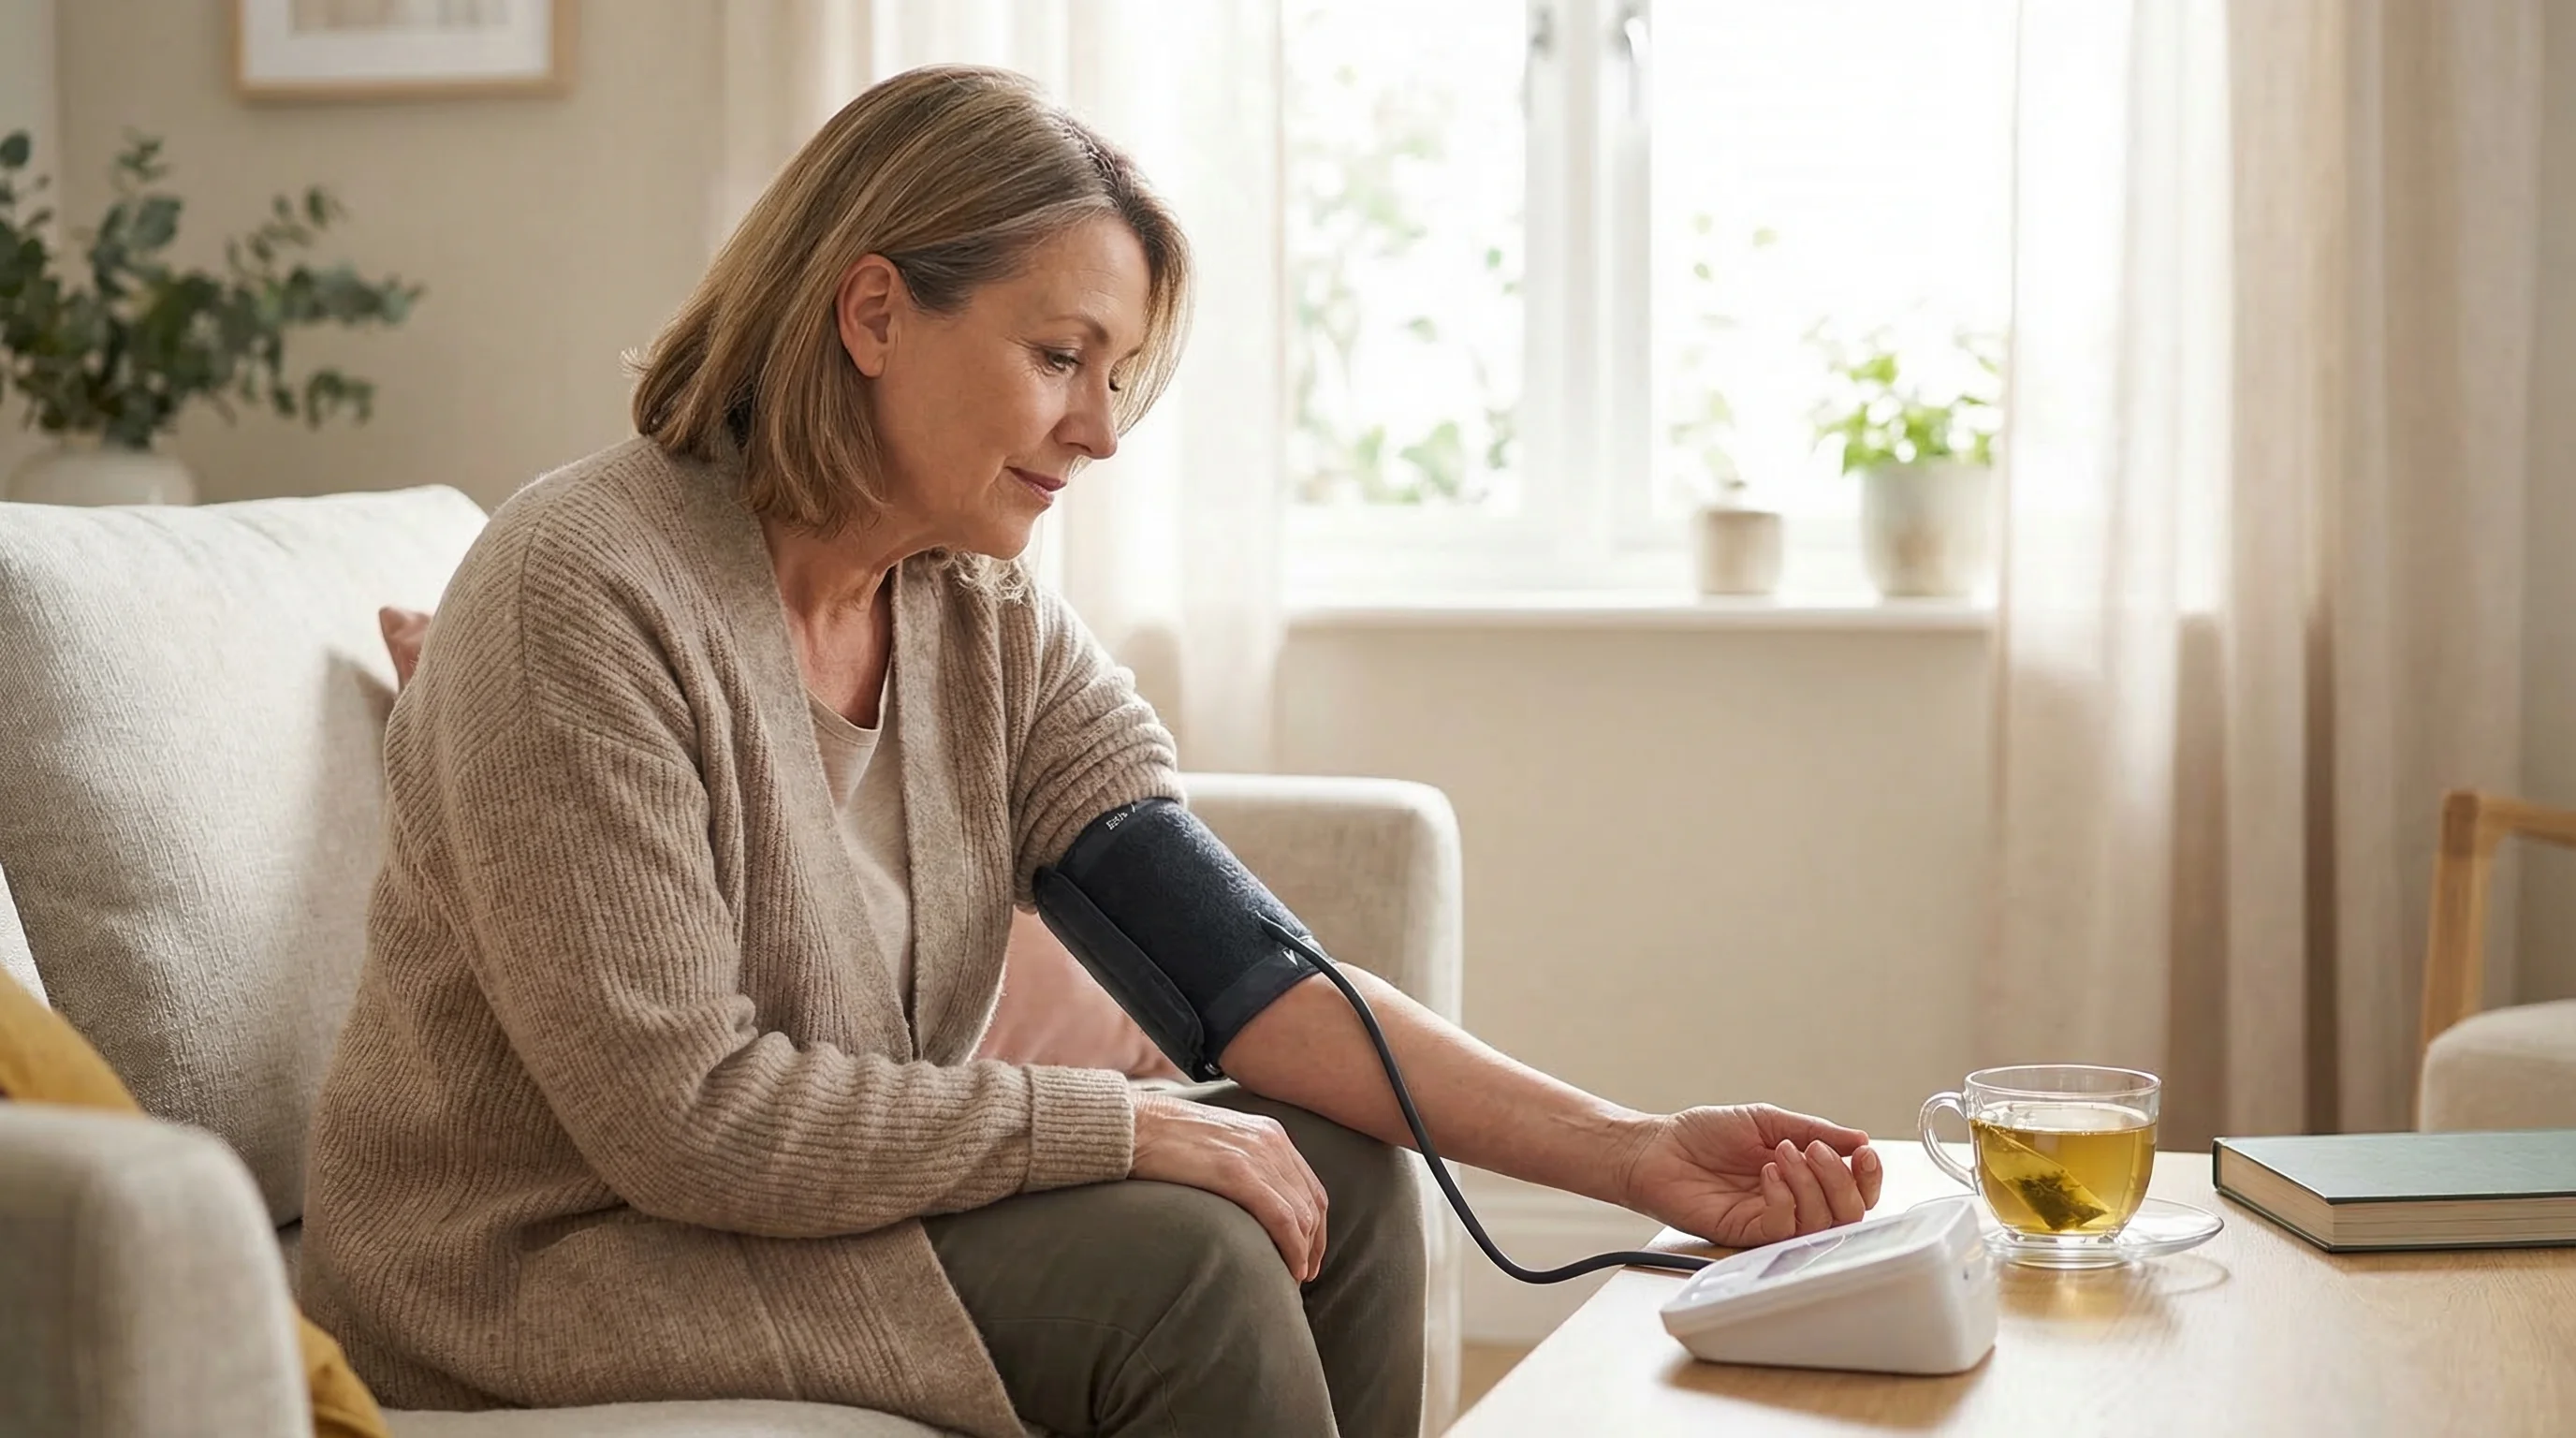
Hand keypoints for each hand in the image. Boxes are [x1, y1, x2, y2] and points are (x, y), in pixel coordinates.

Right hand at [1128, 1093, 1328, 1280]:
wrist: (1132, 1126)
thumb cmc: (1162, 1140)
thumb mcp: (1216, 1146)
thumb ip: (1239, 1165)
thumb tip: (1247, 1201)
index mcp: (1268, 1133)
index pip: (1307, 1186)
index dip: (1314, 1224)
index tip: (1307, 1253)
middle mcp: (1270, 1141)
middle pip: (1311, 1202)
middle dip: (1313, 1243)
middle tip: (1304, 1274)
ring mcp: (1256, 1155)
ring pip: (1301, 1214)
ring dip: (1304, 1252)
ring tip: (1294, 1278)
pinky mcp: (1238, 1173)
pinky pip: (1282, 1218)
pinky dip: (1292, 1248)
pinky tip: (1290, 1270)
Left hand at [1617, 1104, 1881, 1247]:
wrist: (1658, 1148)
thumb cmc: (1705, 1133)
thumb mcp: (1766, 1121)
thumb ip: (1813, 1130)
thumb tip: (1859, 1139)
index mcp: (1804, 1177)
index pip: (1854, 1190)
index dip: (1869, 1178)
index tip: (1865, 1153)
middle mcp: (1794, 1203)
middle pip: (1848, 1215)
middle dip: (1841, 1181)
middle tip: (1815, 1151)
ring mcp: (1772, 1222)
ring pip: (1820, 1226)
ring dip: (1810, 1185)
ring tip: (1784, 1154)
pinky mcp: (1747, 1234)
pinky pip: (1782, 1230)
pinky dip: (1784, 1199)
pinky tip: (1767, 1174)